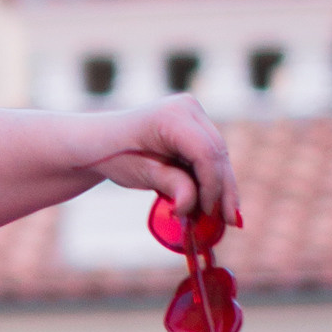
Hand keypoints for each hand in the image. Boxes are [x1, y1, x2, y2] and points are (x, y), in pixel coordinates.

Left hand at [97, 100, 240, 229]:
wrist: (102, 142)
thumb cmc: (116, 155)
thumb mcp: (141, 173)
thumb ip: (171, 186)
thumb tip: (191, 205)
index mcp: (171, 116)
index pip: (205, 152)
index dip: (212, 185)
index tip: (208, 213)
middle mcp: (188, 109)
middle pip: (217, 153)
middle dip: (223, 189)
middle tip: (229, 222)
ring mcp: (194, 115)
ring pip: (219, 156)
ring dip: (223, 187)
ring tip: (228, 219)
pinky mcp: (196, 126)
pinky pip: (211, 155)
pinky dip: (214, 179)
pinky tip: (219, 204)